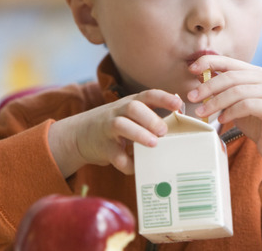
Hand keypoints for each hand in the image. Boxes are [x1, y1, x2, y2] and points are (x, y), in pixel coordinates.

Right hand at [48, 90, 182, 176]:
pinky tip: (136, 167)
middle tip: (164, 131)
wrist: (79, 135)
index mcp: (131, 103)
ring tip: (153, 144)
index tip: (179, 105)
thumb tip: (183, 117)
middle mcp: (119, 112)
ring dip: (138, 134)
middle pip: (133, 107)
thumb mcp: (130, 115)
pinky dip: (127, 163)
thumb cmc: (115, 125)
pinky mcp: (102, 147)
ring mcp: (108, 128)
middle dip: (150, 118)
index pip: (148, 95)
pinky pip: (115, 155)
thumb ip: (152, 115)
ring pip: (121, 125)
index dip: (164, 98)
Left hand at [187, 55, 261, 184]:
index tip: (191, 69)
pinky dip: (231, 111)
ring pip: (238, 91)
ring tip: (201, 112)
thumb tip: (201, 77)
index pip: (231, 62)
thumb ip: (224, 90)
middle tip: (192, 97)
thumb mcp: (236, 104)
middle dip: (208, 86)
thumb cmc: (257, 124)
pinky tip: (222, 119)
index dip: (210, 62)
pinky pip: (247, 105)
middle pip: (232, 77)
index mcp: (258, 73)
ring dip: (216, 101)